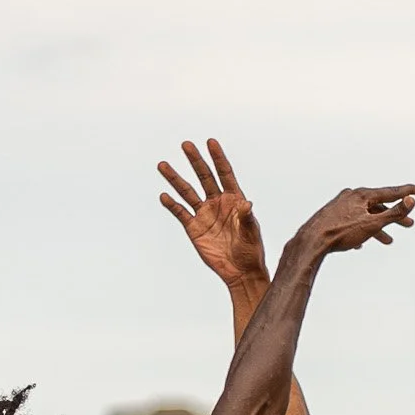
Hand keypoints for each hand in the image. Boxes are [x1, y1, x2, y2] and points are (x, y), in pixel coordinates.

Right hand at [158, 137, 267, 287]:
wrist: (240, 271)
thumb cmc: (250, 250)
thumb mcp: (251, 232)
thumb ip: (246, 218)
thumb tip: (247, 204)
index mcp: (234, 199)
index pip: (224, 173)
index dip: (218, 157)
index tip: (210, 142)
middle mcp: (217, 202)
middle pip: (204, 177)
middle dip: (195, 161)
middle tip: (186, 145)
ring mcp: (204, 214)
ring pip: (187, 192)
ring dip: (175, 179)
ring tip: (163, 165)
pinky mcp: (194, 228)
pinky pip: (181, 213)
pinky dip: (172, 204)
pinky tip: (164, 195)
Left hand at [295, 182, 414, 258]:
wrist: (311, 241)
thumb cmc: (340, 233)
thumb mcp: (372, 224)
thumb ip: (394, 213)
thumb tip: (411, 200)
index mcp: (363, 195)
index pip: (391, 192)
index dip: (408, 192)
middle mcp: (351, 196)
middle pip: (378, 205)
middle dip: (394, 216)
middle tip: (409, 224)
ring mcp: (340, 206)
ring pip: (365, 216)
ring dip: (377, 227)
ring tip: (388, 241)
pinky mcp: (331, 217)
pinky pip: (351, 223)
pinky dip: (360, 231)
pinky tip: (361, 243)